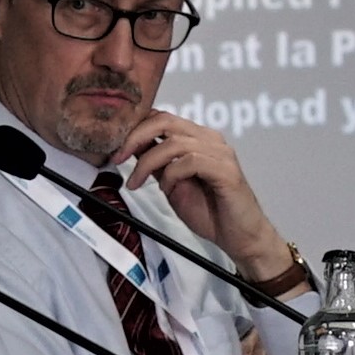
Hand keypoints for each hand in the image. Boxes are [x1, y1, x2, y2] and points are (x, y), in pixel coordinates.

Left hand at [117, 110, 291, 282]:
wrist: (239, 237)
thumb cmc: (210, 212)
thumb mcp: (171, 184)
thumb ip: (156, 164)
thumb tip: (130, 147)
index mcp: (197, 138)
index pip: (161, 117)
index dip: (134, 128)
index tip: (114, 149)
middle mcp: (210, 139)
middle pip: (164, 121)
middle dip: (134, 137)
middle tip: (117, 158)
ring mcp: (220, 152)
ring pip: (174, 142)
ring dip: (148, 162)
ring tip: (137, 182)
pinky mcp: (227, 170)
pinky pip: (191, 161)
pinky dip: (172, 174)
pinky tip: (167, 189)